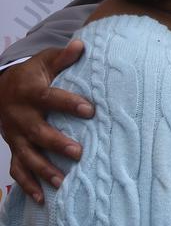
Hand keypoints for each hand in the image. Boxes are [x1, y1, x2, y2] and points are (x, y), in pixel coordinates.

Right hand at [0, 40, 92, 203]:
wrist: (2, 88)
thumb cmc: (33, 74)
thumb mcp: (45, 61)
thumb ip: (63, 57)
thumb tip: (80, 44)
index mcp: (30, 92)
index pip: (50, 98)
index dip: (68, 104)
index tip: (90, 110)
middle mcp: (19, 116)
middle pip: (37, 132)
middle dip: (56, 144)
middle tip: (79, 152)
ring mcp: (15, 135)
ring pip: (27, 155)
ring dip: (43, 169)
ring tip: (61, 181)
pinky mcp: (14, 147)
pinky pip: (17, 169)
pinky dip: (27, 185)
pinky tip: (42, 198)